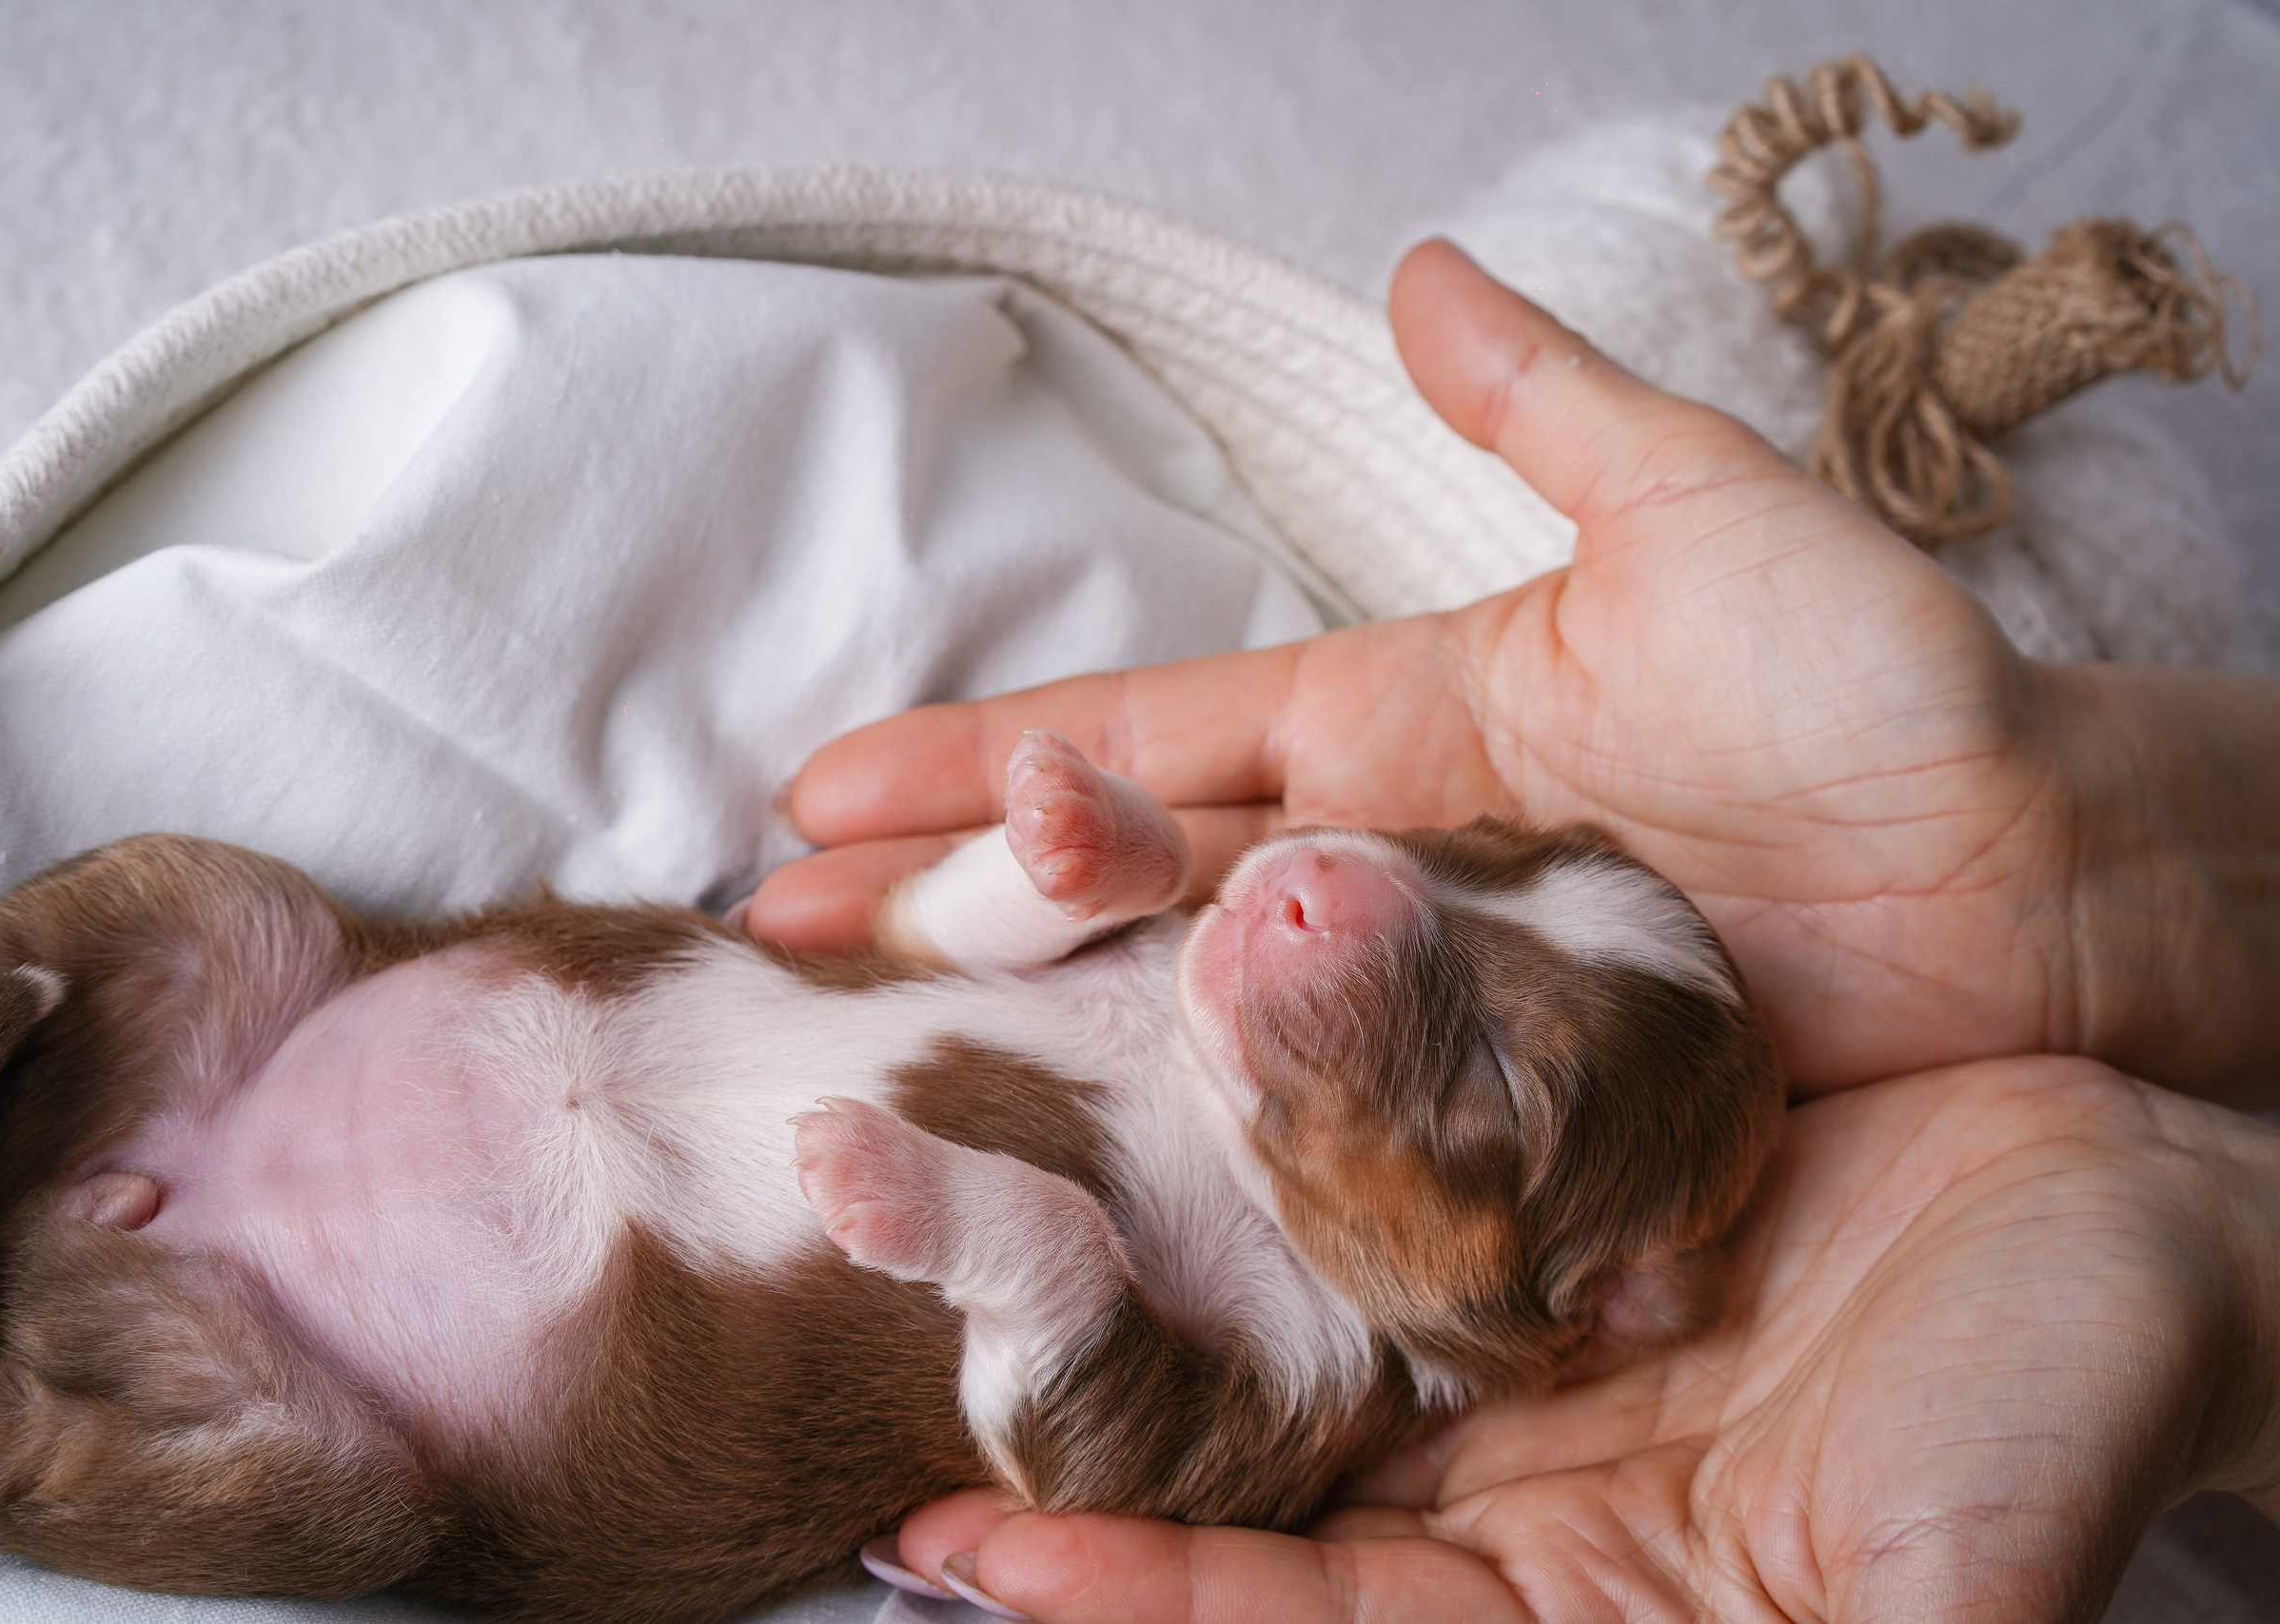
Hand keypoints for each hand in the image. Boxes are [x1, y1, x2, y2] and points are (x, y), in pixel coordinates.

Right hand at [754, 241, 2279, 1100]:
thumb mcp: (1707, 524)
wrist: (2037, 889)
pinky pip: (1316, 1149)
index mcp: (1388, 737)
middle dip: (943, 912)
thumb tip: (1416, 274)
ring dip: (1027, 1046)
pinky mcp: (1489, 1128)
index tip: (823, 786)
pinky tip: (1081, 1210)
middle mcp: (1374, 882)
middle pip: (1117, 898)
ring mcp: (1419, 1014)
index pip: (1138, 743)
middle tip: (773, 942)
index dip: (979, 765)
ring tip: (865, 1075)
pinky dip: (1197, 1176)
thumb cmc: (1885, 698)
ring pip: (1183, 1029)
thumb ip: (1550, 416)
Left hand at [880, 1060, 2279, 1622]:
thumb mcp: (1915, 1600)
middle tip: (867, 1290)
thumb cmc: (2067, 1409)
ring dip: (1102, 1177)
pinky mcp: (1518, 1097)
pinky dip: (1242, 1028)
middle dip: (1051, 1372)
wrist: (2162, 1191)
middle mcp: (1473, 1421)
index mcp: (1537, 1570)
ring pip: (1254, 1229)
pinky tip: (1126, 960)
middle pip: (1224, 1419)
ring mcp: (1482, 1256)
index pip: (1290, 1601)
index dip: (1132, 1585)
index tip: (959, 1540)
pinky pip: (1350, 1071)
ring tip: (919, 1116)